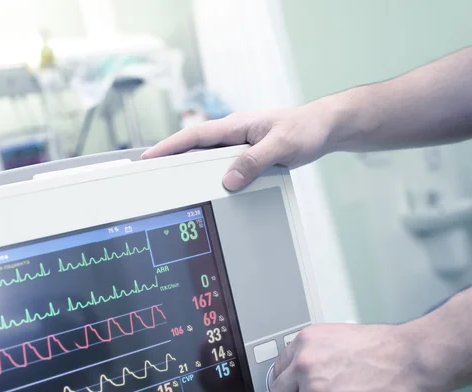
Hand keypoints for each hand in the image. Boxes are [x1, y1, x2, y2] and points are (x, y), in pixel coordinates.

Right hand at [142, 102, 333, 190]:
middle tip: (151, 175)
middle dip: (173, 158)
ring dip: (192, 168)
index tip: (149, 157)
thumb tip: (229, 180)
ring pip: (209, 157)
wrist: (322, 128)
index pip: (196, 135)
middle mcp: (235, 133)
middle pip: (196, 147)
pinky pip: (224, 164)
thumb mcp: (281, 146)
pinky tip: (211, 186)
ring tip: (174, 185)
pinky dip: (213, 174)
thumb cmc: (304, 130)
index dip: (170, 146)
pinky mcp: (249, 154)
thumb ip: (255, 162)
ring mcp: (241, 144)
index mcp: (236, 126)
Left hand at [271, 323, 436, 391]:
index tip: (296, 390)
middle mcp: (305, 364)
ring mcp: (316, 390)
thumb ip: (317, 355)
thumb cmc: (388, 349)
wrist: (413, 359)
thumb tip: (304, 374)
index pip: (279, 370)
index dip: (290, 384)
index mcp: (306, 342)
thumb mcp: (339, 338)